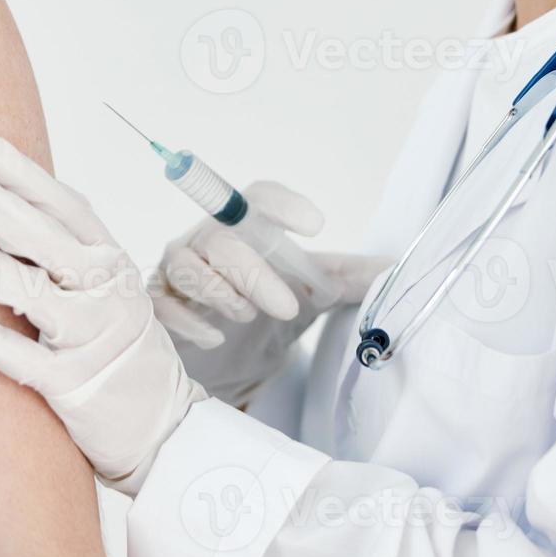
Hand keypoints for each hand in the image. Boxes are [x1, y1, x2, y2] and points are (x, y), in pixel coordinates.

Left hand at [0, 136, 205, 495]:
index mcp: (110, 263)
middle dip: (3, 209)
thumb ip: (62, 251)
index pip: (68, 209)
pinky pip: (30, 365)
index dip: (28, 177)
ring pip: (40, 298)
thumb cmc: (118, 346)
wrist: (165, 427)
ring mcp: (93, 341)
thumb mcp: (104, 289)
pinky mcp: (76, 389)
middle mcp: (106, 294)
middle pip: (51, 243)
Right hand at [151, 181, 388, 405]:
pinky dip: (187, 319)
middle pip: (222, 239)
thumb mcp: (313, 293)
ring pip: (186, 265)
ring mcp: (178, 272)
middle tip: (288, 307)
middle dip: (255, 272)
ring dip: (221, 292)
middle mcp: (208, 241)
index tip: (315, 224)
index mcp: (248, 228)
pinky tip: (214, 336)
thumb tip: (396, 271)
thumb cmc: (269, 309)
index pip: (258, 198)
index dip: (283, 204)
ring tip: (247, 317)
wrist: (233, 358)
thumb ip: (348, 278)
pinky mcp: (159, 305)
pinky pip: (160, 303)